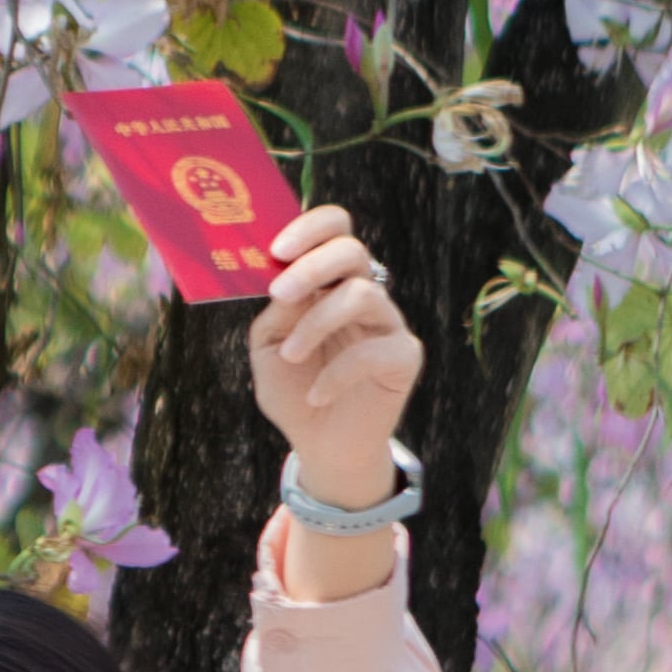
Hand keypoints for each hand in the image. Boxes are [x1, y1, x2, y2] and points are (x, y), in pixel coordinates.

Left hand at [245, 197, 421, 512]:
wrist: (320, 444)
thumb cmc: (292, 388)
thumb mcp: (267, 346)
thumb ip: (276, 312)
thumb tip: (284, 283)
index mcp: (328, 282)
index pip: (334, 231)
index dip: (311, 228)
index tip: (277, 248)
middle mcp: (362, 294)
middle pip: (352, 251)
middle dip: (312, 266)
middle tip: (280, 293)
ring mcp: (387, 323)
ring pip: (363, 295)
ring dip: (317, 323)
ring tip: (290, 356)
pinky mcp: (404, 357)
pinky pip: (375, 351)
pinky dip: (337, 374)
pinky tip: (315, 396)